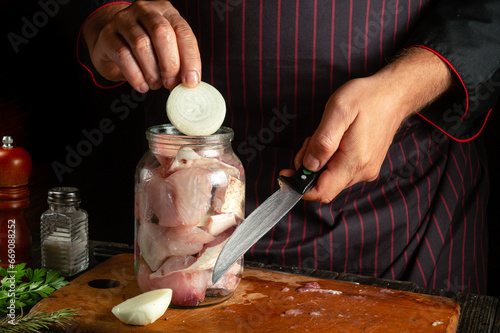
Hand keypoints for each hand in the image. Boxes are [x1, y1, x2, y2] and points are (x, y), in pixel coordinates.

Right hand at [82, 0, 200, 91]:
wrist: (112, 40)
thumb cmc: (146, 47)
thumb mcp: (167, 49)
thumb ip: (179, 61)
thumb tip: (190, 82)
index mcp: (166, 12)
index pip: (183, 33)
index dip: (190, 59)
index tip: (191, 81)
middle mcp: (145, 11)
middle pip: (161, 34)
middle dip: (170, 64)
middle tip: (170, 84)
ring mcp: (124, 20)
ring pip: (141, 44)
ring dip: (152, 72)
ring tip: (155, 84)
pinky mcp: (108, 35)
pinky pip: (123, 56)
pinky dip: (136, 76)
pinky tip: (142, 85)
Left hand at [280, 48, 453, 202]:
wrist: (394, 94)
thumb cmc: (366, 98)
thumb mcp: (338, 111)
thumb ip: (322, 141)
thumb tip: (309, 166)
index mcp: (354, 162)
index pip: (322, 192)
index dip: (300, 187)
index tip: (287, 172)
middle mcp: (362, 172)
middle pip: (323, 185)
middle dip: (308, 167)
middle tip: (311, 140)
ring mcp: (365, 170)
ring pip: (330, 178)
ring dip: (318, 161)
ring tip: (324, 135)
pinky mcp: (365, 165)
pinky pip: (339, 171)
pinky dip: (329, 159)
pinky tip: (334, 140)